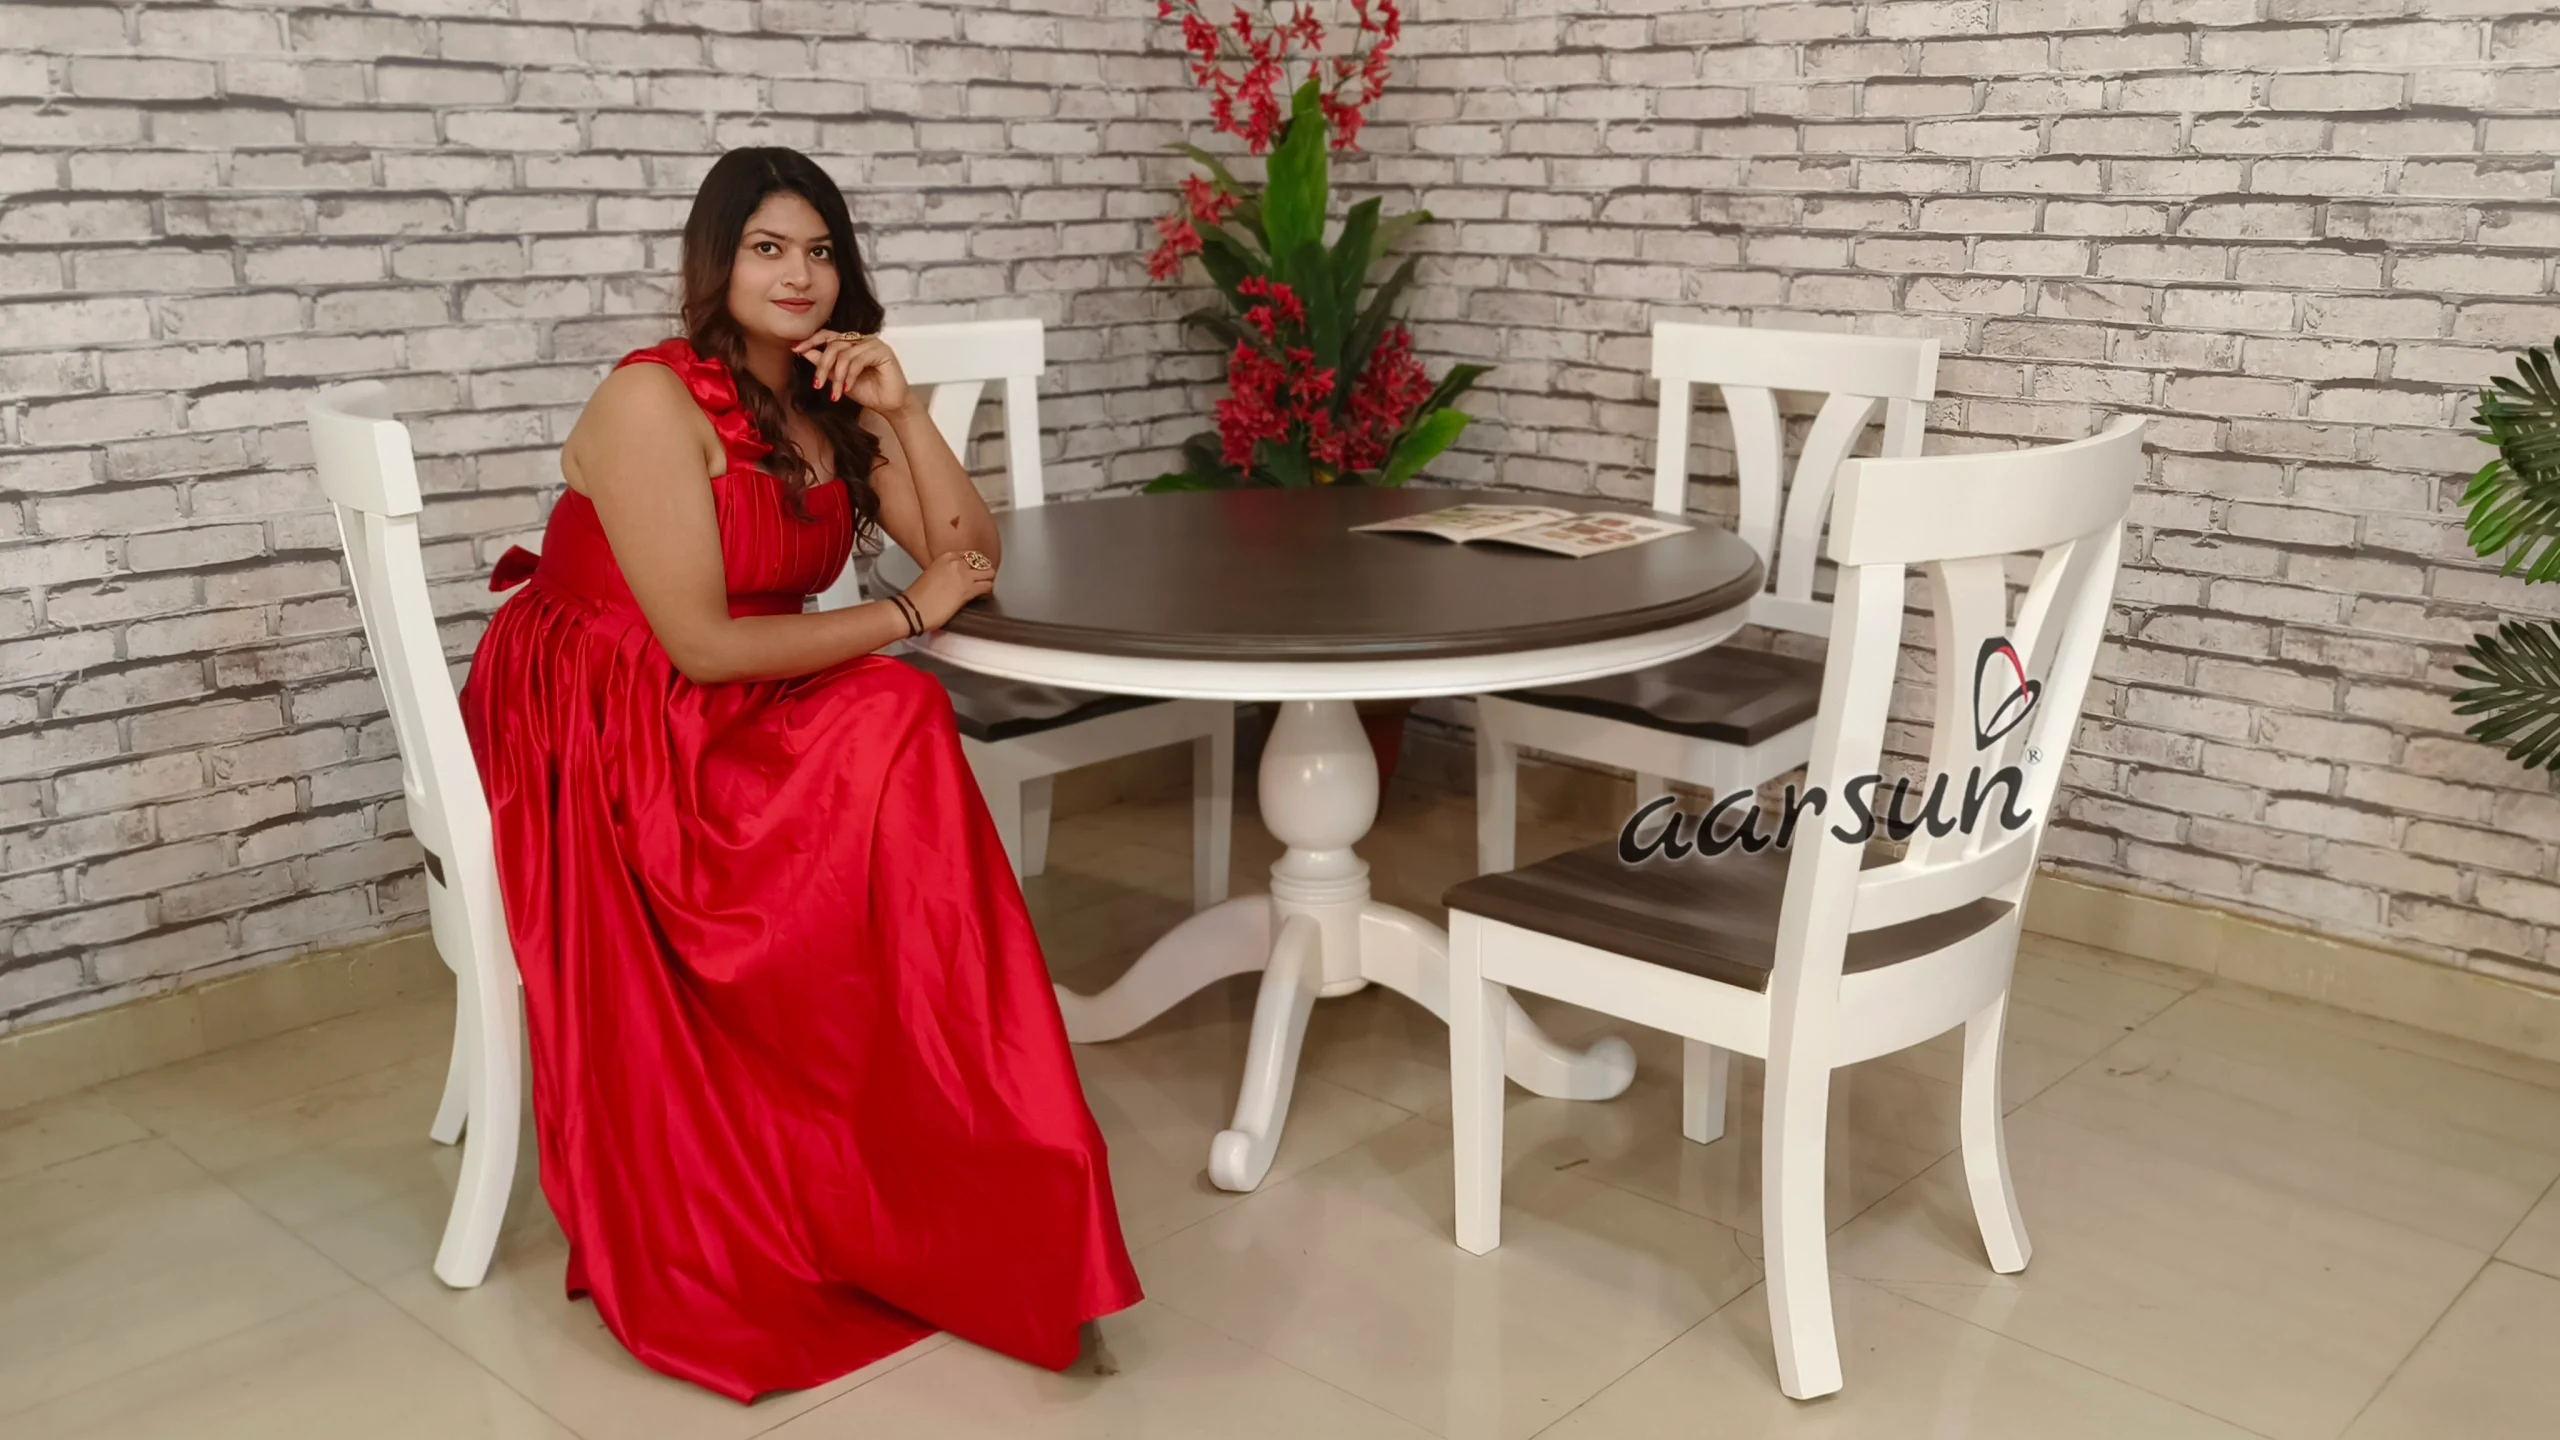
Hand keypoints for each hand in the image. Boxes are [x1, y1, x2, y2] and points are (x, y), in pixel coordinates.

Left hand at [792, 329, 909, 410]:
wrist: (890, 406)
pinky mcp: (882, 351)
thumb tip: (804, 352)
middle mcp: (861, 339)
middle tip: (817, 384)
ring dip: (837, 376)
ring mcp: (872, 343)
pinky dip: (849, 376)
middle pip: (833, 344)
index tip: (796, 350)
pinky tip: (847, 388)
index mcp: (851, 343)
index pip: (827, 335)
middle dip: (822, 366)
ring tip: (835, 392)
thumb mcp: (838, 378)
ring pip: (844, 354)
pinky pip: (858, 360)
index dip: (811, 341)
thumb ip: (824, 364)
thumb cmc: (868, 392)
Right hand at [897, 547, 995, 631]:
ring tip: (983, 590)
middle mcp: (956, 562)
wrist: (912, 609)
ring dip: (988, 581)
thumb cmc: (918, 597)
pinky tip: (982, 597)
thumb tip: (958, 578)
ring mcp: (963, 575)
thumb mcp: (933, 574)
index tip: (977, 573)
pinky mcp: (968, 590)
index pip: (972, 555)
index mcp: (946, 556)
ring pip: (989, 573)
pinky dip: (988, 592)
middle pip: (982, 562)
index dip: (977, 565)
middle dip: (984, 572)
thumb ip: (948, 571)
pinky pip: (988, 586)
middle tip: (982, 582)